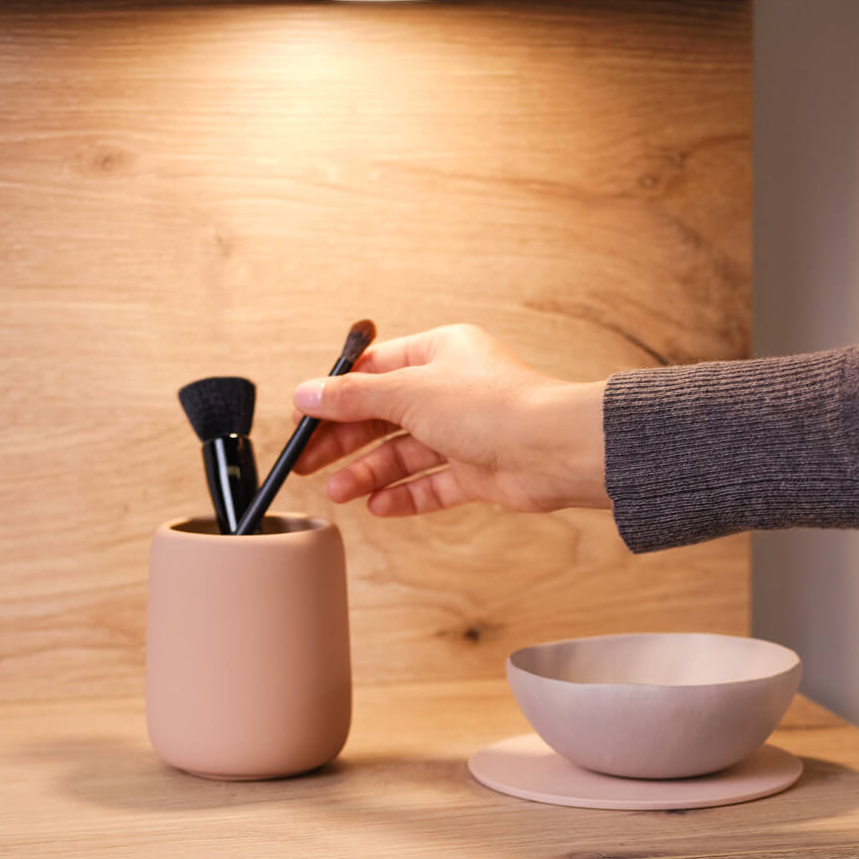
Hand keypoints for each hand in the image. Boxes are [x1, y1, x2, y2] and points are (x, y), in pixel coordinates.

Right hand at [292, 324, 608, 517]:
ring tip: (338, 492)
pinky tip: (379, 506)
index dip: (336, 395)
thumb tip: (307, 393)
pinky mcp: (479, 470)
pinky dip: (405, 495)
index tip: (304, 418)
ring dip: (369, 472)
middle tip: (308, 463)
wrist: (554, 449)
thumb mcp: (408, 393)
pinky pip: (432, 484)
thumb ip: (353, 397)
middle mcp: (451, 390)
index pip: (374, 371)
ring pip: (405, 453)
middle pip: (384, 415)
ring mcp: (466, 432)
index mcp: (439, 352)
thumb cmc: (495, 407)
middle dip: (345, 441)